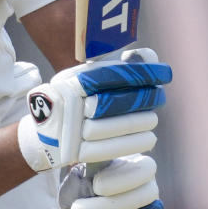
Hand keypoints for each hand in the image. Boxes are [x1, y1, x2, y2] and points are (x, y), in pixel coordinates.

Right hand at [16, 49, 171, 172]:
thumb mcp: (85, 80)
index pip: (109, 75)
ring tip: (153, 120)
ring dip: (138, 124)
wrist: (43, 134)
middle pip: (111, 102)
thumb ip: (113, 69)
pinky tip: (147, 139)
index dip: (139, 74)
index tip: (164, 74)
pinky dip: (130, 144)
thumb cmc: (74, 102)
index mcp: (70, 82)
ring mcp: (67, 129)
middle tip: (160, 98)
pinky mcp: (72, 152)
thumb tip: (148, 56)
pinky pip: (105, 150)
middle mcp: (66, 104)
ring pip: (109, 127)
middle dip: (141, 99)